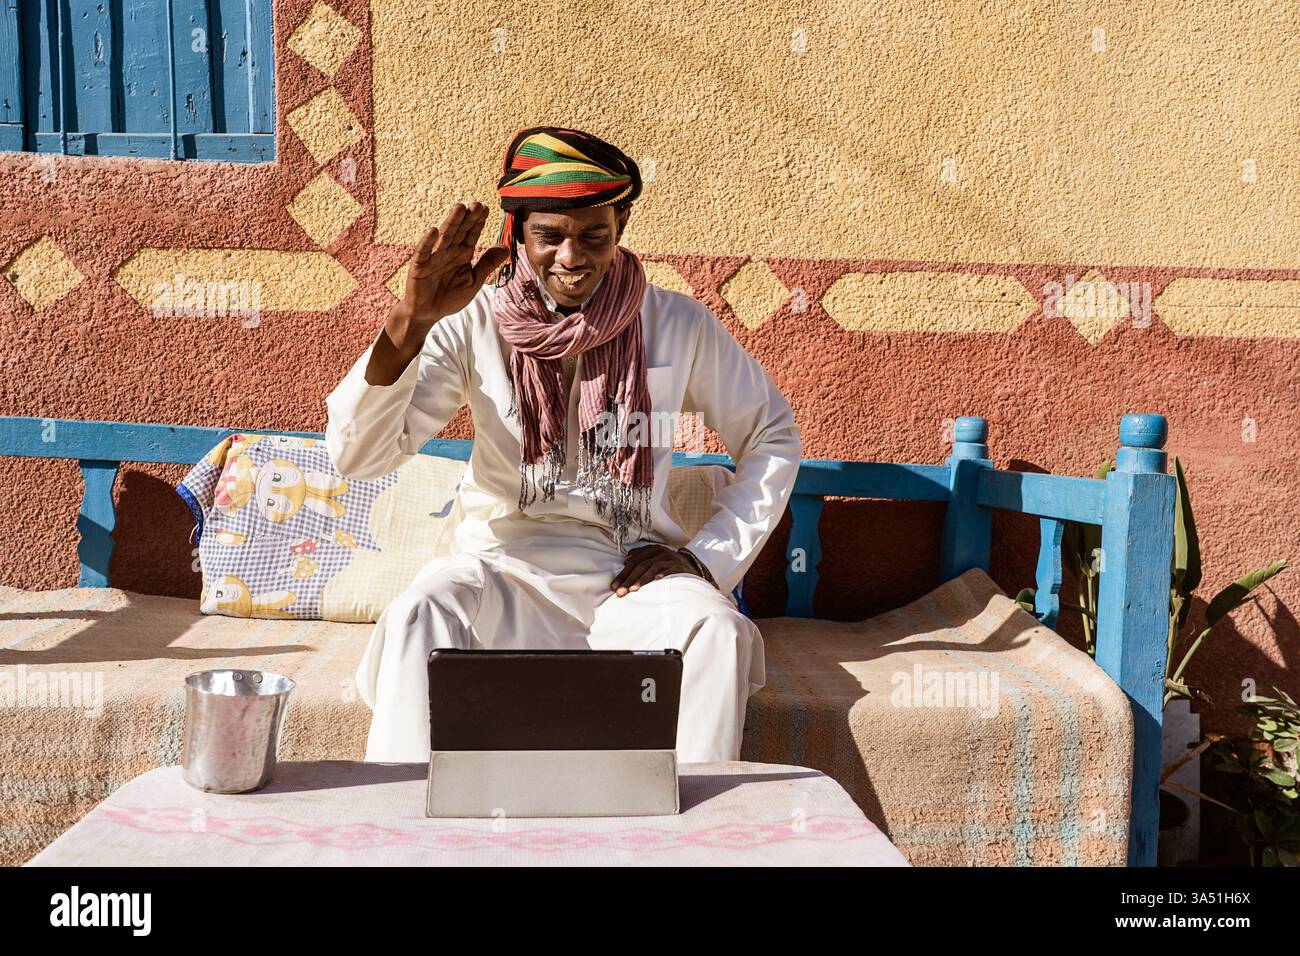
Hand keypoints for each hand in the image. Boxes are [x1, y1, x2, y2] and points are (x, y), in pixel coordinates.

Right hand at [386, 201, 508, 354]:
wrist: (429, 313)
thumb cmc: (450, 296)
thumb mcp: (474, 281)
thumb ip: (487, 264)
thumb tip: (506, 247)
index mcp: (462, 254)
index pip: (472, 234)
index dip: (478, 222)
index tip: (486, 208)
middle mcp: (449, 251)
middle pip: (459, 231)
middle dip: (467, 218)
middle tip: (477, 204)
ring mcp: (434, 257)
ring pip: (444, 237)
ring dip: (451, 223)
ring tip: (459, 208)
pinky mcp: (419, 267)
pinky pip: (424, 253)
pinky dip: (427, 242)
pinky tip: (433, 231)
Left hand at [610, 544, 699, 596]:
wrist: (691, 565)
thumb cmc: (668, 565)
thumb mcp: (655, 559)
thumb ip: (641, 558)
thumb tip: (625, 560)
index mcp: (651, 550)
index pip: (633, 562)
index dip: (622, 574)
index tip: (614, 587)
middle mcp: (659, 552)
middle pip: (640, 565)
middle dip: (628, 579)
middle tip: (620, 592)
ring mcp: (669, 558)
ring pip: (652, 568)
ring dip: (641, 579)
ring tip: (632, 590)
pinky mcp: (678, 566)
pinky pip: (668, 569)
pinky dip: (662, 574)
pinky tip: (656, 580)